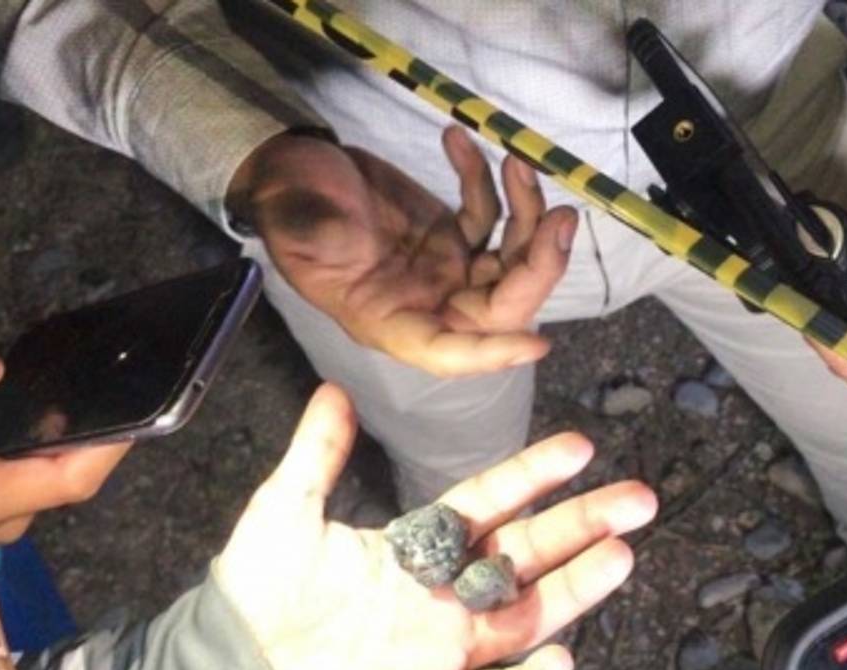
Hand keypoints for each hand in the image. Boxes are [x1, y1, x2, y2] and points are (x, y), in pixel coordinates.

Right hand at [0, 335, 130, 542]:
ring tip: (59, 404)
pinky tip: (12, 429)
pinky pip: (4, 497)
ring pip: (29, 495)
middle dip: (85, 446)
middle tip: (99, 394)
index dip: (112, 448)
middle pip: (55, 488)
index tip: (141, 412)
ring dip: (51, 456)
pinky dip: (21, 464)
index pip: (68, 480)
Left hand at [215, 384, 656, 669]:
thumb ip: (319, 452)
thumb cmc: (258, 588)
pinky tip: (560, 660)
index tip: (580, 447)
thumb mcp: (287, 507)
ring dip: (573, 590)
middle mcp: (442, 593)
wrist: (232, 667)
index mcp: (418, 545)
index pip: (490, 503)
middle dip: (581, 525)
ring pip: (522, 619)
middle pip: (526, 555)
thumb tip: (335, 389)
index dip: (534, 475)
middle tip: (637, 499)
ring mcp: (440, 649)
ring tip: (620, 555)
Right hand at [232, 127, 577, 377]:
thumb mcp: (295, 223)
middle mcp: (429, 303)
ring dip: (528, 214)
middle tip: (560, 218)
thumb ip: (321, 234)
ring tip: (517, 164)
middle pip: (501, 304)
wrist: (289, 172)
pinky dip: (487, 179)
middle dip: (538, 267)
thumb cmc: (286, 206)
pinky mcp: (453, 232)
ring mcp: (447, 267)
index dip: (493, 353)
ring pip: (511, 258)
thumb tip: (353, 236)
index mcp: (391, 321)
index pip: (448, 351)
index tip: (536, 342)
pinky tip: (457, 140)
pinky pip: (489, 215)